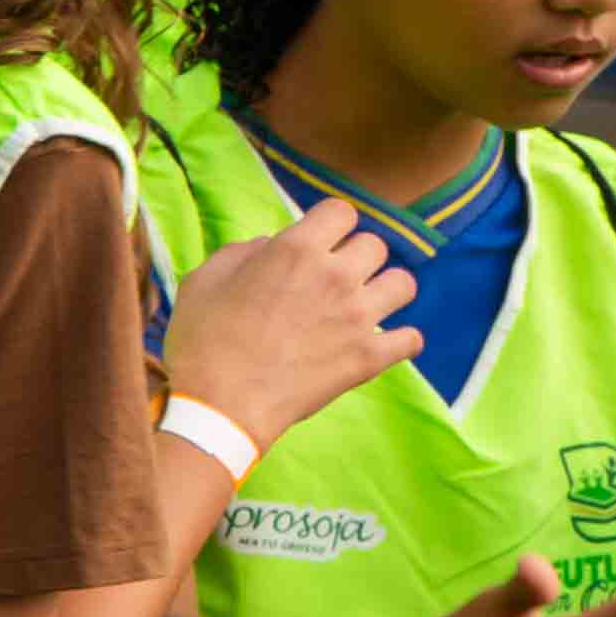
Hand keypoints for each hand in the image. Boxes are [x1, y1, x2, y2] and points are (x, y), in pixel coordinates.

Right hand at [161, 200, 414, 448]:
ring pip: (403, 284)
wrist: (220, 405)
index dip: (329, 224)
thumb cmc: (203, 340)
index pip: (341, 211)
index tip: (318, 241)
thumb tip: (270, 246)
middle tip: (333, 278)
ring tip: (363, 305)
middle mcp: (335, 276)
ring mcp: (359, 317)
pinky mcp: (370, 357)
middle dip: (355, 256)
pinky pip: (412, 338)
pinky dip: (399, 340)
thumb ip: (242, 252)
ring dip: (384, 290)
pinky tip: (379, 343)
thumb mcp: (203, 280)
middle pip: (375, 245)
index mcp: (295, 250)